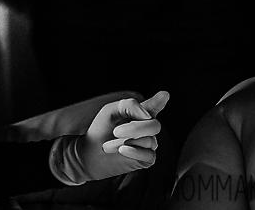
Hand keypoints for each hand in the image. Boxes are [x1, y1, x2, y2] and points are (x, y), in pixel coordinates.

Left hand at [52, 91, 168, 183]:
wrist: (90, 153)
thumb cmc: (100, 130)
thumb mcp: (110, 111)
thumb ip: (129, 105)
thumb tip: (148, 115)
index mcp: (138, 114)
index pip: (152, 107)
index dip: (159, 101)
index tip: (165, 94)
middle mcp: (147, 128)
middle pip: (155, 125)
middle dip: (135, 128)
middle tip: (115, 131)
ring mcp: (148, 144)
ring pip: (148, 141)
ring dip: (125, 142)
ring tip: (108, 145)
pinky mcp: (146, 159)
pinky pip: (149, 154)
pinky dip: (134, 151)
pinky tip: (122, 150)